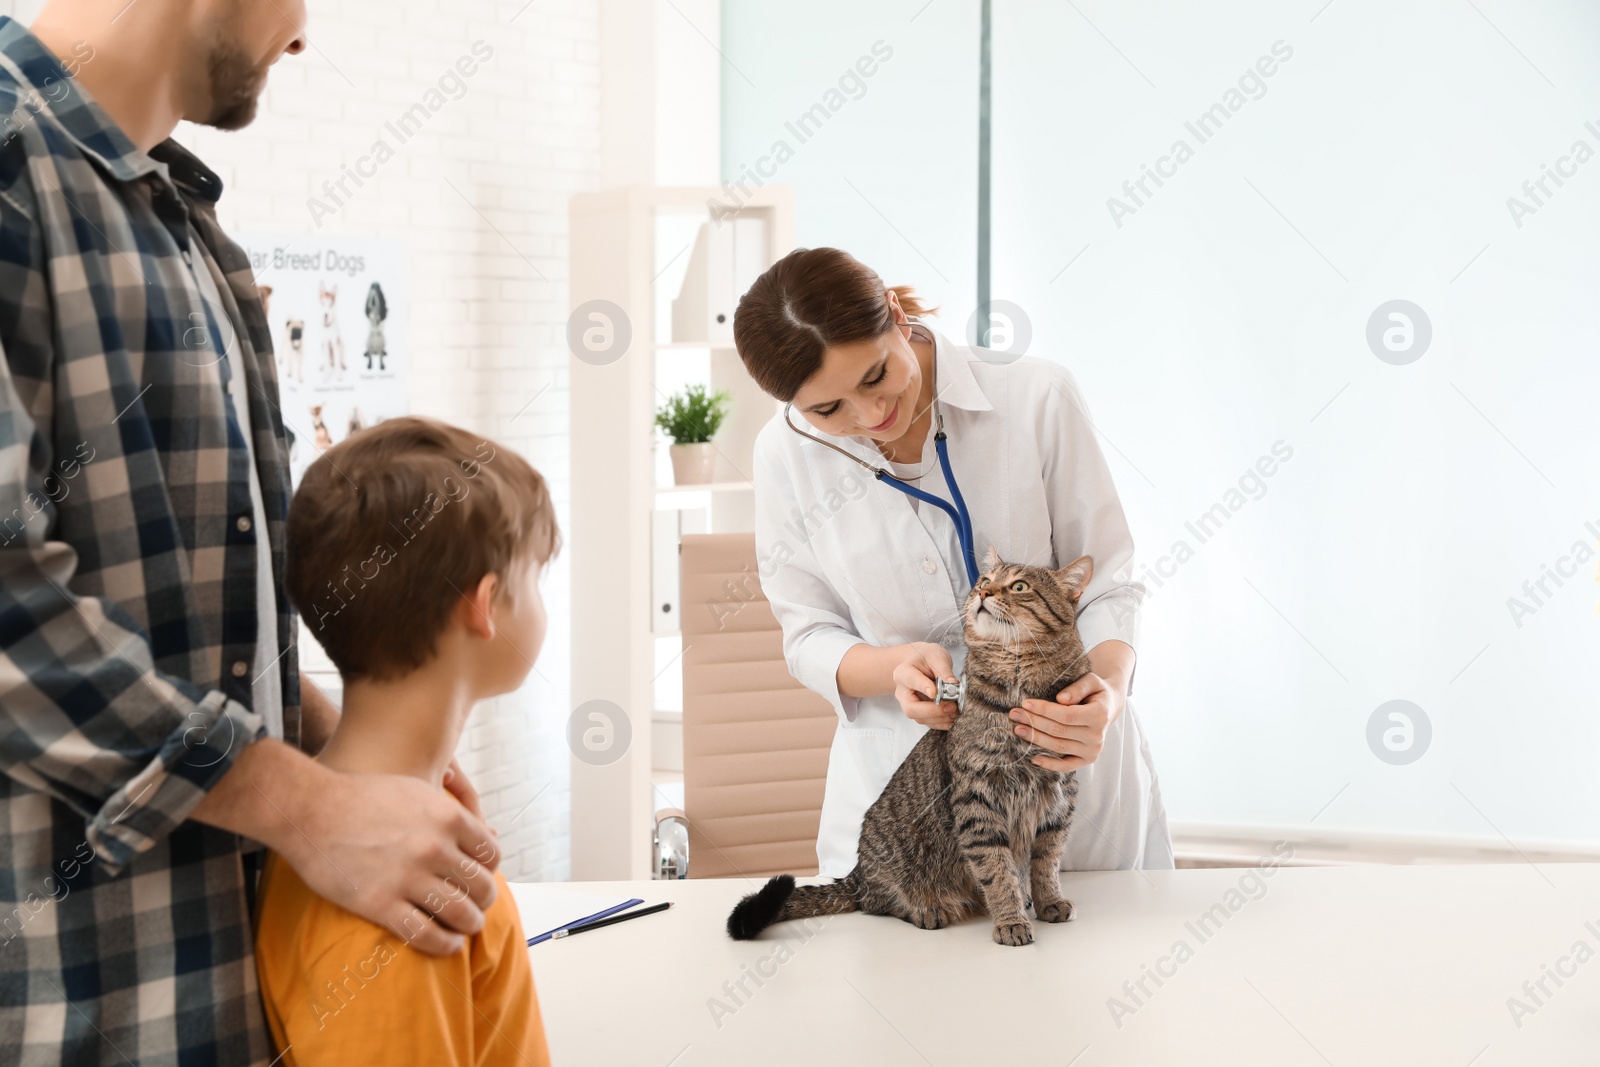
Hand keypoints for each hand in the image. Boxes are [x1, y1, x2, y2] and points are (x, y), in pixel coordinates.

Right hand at [284, 769, 502, 955]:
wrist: (311, 810)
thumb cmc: (365, 797)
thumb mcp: (418, 791)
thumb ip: (453, 813)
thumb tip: (489, 832)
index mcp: (448, 818)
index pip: (491, 854)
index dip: (490, 870)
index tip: (480, 877)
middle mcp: (434, 848)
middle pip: (481, 886)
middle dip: (484, 901)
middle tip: (476, 907)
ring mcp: (408, 877)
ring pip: (460, 914)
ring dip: (469, 925)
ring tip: (464, 928)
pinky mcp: (380, 904)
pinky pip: (426, 934)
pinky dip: (444, 945)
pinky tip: (447, 945)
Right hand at [893, 641, 957, 729]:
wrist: (923, 663)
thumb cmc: (928, 658)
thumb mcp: (937, 657)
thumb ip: (944, 670)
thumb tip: (953, 686)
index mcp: (903, 673)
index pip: (911, 681)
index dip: (923, 688)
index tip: (935, 693)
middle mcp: (902, 691)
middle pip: (911, 708)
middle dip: (932, 711)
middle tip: (951, 706)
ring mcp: (909, 704)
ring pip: (920, 718)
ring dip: (940, 718)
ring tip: (955, 710)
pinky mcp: (918, 712)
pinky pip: (927, 722)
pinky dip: (941, 723)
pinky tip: (952, 718)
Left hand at [1009, 671, 1122, 771]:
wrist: (1108, 707)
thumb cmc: (1095, 691)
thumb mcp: (1091, 681)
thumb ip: (1077, 688)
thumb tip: (1061, 699)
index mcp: (1100, 716)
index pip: (1066, 715)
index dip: (1044, 710)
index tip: (1025, 703)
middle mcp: (1097, 736)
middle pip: (1059, 731)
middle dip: (1034, 722)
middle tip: (1014, 714)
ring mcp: (1093, 751)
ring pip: (1058, 746)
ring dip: (1035, 738)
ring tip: (1017, 729)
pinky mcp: (1087, 760)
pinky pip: (1066, 765)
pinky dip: (1050, 764)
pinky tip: (1033, 759)